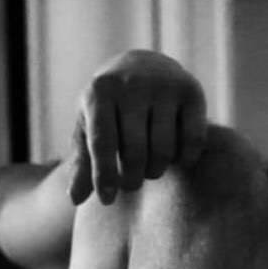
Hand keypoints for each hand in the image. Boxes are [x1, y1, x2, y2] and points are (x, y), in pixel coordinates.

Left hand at [67, 50, 207, 205]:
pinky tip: (174, 158)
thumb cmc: (107, 110)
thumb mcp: (87, 130)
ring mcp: (165, 86)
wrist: (141, 67)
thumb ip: (82, 164)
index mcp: (100, 92)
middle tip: (130, 183)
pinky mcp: (192, 91)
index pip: (103, 142)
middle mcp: (133, 85)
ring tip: (148, 169)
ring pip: (163, 150)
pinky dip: (184, 159)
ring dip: (155, 171)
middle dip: (131, 179)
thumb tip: (75, 199)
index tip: (107, 201)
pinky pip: (192, 140)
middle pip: (134, 152)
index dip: (104, 176)